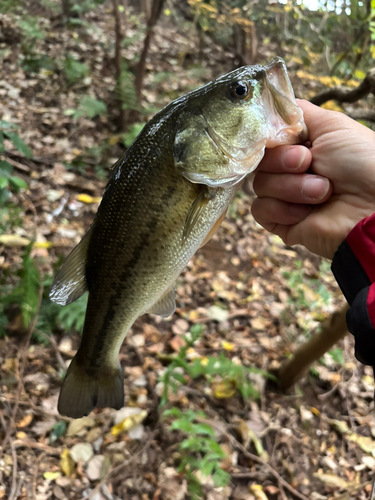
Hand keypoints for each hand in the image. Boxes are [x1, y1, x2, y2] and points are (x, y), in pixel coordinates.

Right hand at [251, 100, 374, 258]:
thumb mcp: (331, 125)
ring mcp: (284, 197)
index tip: (288, 138)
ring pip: (259, 185)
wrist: (371, 207)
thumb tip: (268, 109)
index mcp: (300, 146)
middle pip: (260, 160)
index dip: (270, 137)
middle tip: (309, 164)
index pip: (266, 138)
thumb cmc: (361, 162)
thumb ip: (296, 113)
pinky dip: (282, 208)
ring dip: (291, 187)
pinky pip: (260, 209)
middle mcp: (289, 170)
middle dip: (284, 161)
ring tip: (322, 192)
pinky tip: (306, 212)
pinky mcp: (281, 222)